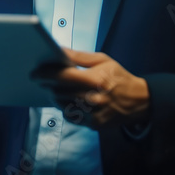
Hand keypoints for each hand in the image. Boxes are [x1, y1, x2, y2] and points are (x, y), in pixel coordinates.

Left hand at [33, 48, 149, 130]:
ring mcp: (93, 114)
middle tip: (41, 80)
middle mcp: (93, 98)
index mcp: (95, 79)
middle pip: (59, 92)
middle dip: (48, 86)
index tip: (34, 73)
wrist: (139, 101)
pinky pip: (71, 117)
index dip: (45, 74)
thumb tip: (58, 50)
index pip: (62, 76)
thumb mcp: (103, 60)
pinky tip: (67, 101)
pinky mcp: (94, 125)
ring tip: (53, 89)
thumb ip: (79, 56)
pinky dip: (65, 108)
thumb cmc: (119, 77)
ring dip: (55, 97)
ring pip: (62, 106)